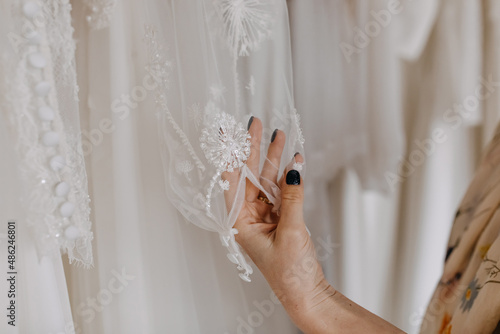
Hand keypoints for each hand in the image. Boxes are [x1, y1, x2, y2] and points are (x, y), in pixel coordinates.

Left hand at [223, 117, 330, 324]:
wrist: (308, 293)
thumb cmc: (291, 273)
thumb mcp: (291, 231)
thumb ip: (292, 198)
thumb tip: (293, 170)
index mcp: (240, 223)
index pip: (231, 182)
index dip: (229, 156)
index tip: (227, 134)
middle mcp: (249, 217)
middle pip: (249, 176)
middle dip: (253, 149)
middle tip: (256, 124)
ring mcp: (266, 216)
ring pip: (266, 180)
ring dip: (274, 159)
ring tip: (279, 135)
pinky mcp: (281, 218)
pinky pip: (281, 191)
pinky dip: (288, 176)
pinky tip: (293, 160)